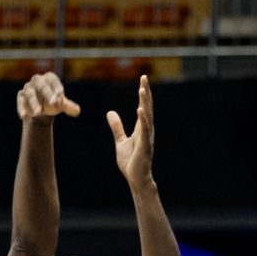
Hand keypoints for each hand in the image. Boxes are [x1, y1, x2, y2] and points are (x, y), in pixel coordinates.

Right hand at [17, 71, 79, 124]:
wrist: (40, 111)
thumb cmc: (53, 103)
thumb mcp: (61, 105)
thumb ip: (69, 106)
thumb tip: (77, 111)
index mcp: (49, 78)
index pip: (53, 81)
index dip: (56, 88)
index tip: (60, 98)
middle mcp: (38, 80)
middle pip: (42, 85)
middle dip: (47, 94)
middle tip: (53, 104)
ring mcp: (28, 88)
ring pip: (30, 93)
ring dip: (34, 102)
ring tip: (38, 113)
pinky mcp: (21, 97)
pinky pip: (20, 101)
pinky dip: (21, 108)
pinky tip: (23, 116)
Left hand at [107, 73, 153, 188]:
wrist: (136, 178)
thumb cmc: (131, 161)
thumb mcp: (120, 141)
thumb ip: (117, 127)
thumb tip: (110, 113)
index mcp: (141, 128)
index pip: (143, 106)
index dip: (143, 93)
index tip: (143, 79)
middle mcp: (146, 130)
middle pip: (147, 107)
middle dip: (146, 92)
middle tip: (144, 77)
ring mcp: (147, 138)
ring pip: (147, 117)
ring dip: (145, 103)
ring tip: (142, 90)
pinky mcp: (145, 146)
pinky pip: (144, 131)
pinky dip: (143, 120)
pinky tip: (140, 110)